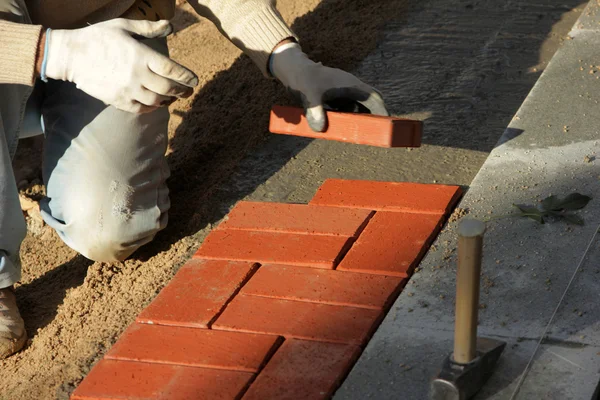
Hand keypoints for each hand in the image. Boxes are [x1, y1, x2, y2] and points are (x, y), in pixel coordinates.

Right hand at [45, 19, 197, 112]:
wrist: (70, 56)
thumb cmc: (98, 38)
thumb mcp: (123, 27)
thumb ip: (148, 29)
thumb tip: (170, 26)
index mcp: (140, 55)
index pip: (171, 69)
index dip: (186, 76)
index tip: (194, 80)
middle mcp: (136, 75)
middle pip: (168, 88)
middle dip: (182, 91)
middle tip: (188, 91)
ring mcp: (128, 90)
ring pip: (157, 100)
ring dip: (168, 100)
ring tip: (173, 97)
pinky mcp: (119, 100)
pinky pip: (142, 109)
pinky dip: (153, 107)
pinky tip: (157, 103)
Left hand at [270, 42, 387, 131]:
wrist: (294, 70)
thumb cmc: (303, 79)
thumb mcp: (308, 94)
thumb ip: (314, 110)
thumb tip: (319, 129)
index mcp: (351, 85)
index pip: (374, 97)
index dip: (382, 110)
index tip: (387, 124)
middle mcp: (350, 88)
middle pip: (369, 104)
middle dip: (373, 118)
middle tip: (375, 134)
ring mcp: (343, 93)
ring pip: (358, 108)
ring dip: (360, 120)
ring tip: (360, 135)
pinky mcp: (335, 98)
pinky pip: (346, 110)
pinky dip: (348, 119)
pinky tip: (343, 129)